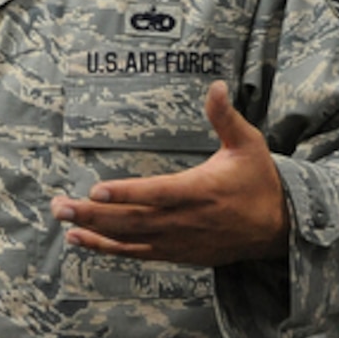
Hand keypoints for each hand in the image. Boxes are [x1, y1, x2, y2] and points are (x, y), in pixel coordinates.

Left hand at [50, 81, 289, 265]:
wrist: (279, 229)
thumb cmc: (259, 180)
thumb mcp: (248, 144)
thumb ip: (225, 117)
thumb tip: (216, 85)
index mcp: (199, 190)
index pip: (157, 193)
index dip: (126, 194)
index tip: (96, 191)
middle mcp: (185, 219)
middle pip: (132, 220)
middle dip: (93, 214)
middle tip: (59, 206)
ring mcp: (178, 240)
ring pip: (129, 239)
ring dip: (94, 231)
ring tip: (63, 222)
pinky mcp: (176, 252)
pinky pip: (137, 252)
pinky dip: (108, 248)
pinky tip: (83, 241)